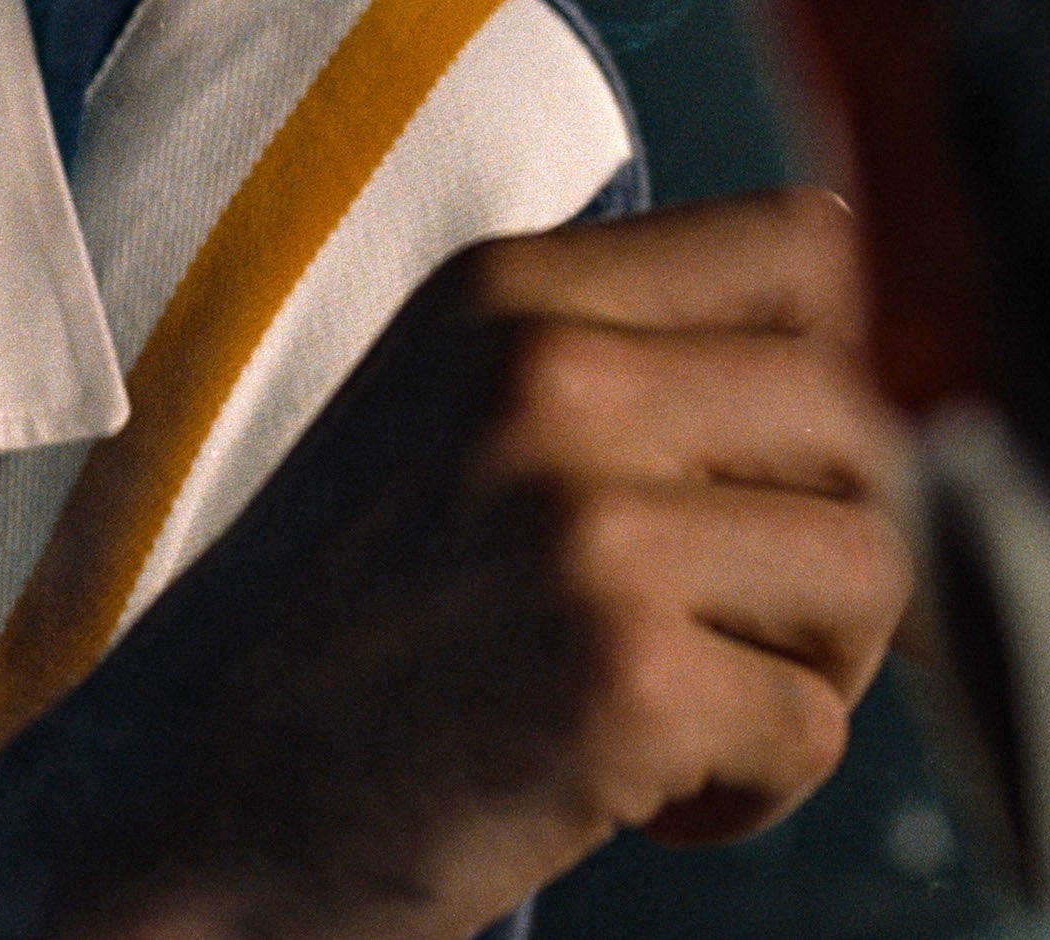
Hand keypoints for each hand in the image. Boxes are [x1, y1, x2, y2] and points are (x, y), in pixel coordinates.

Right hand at [0, 186, 912, 939]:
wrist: (177, 804)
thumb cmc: (324, 631)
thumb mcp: (440, 413)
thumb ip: (616, 361)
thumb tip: (872, 384)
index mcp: (504, 292)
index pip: (808, 245)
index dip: (838, 365)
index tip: (777, 472)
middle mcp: (548, 375)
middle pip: (864, 418)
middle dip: (825, 544)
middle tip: (713, 630)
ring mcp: (584, 522)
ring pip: (871, 569)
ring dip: (802, 670)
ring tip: (663, 707)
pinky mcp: (623, 675)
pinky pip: (816, 728)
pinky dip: (747, 789)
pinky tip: (623, 791)